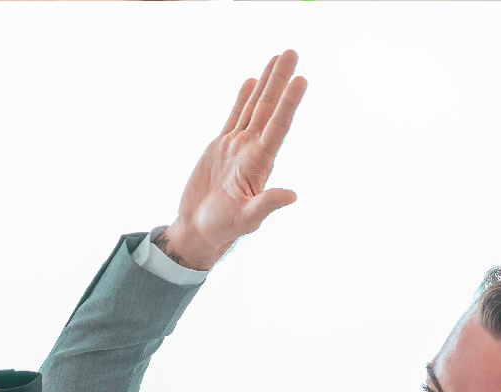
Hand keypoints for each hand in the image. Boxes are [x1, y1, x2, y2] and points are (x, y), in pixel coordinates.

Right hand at [159, 49, 307, 270]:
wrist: (199, 229)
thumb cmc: (224, 229)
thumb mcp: (247, 219)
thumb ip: (267, 204)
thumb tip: (292, 196)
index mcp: (259, 164)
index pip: (277, 127)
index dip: (288, 103)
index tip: (300, 80)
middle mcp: (251, 150)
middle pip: (269, 109)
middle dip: (281, 80)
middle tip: (293, 52)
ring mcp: (236, 147)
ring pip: (253, 107)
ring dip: (267, 83)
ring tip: (278, 57)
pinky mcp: (220, 147)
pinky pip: (234, 116)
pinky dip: (242, 98)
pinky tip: (252, 81)